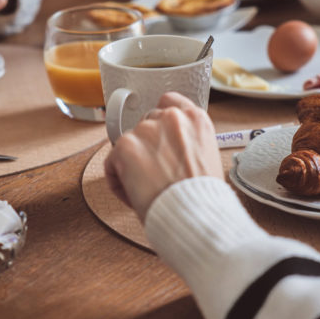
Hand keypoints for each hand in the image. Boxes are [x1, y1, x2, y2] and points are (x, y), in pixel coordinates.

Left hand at [104, 92, 222, 221]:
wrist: (195, 215)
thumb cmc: (203, 198)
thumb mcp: (208, 158)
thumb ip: (189, 143)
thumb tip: (172, 150)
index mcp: (196, 119)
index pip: (169, 102)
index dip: (161, 121)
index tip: (159, 137)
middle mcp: (171, 117)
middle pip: (146, 124)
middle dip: (147, 147)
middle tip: (154, 174)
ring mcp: (147, 129)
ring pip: (129, 143)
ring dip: (131, 164)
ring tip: (146, 190)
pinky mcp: (126, 146)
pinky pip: (112, 162)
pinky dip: (117, 180)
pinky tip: (133, 195)